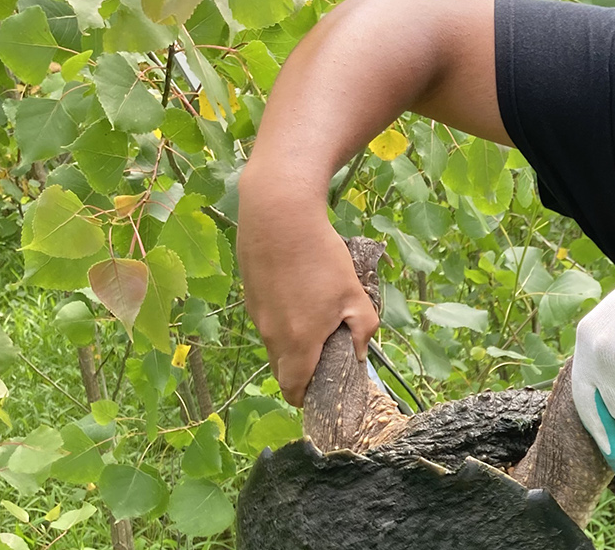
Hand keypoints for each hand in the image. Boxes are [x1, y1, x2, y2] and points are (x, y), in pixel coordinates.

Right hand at [237, 191, 379, 406]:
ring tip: (317, 317)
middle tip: (327, 354)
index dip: (307, 396)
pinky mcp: (251, 296)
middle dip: (303, 372)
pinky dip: (283, 320)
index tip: (323, 389)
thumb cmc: (321, 258)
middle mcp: (271, 335)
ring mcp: (257, 315)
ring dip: (293, 343)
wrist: (279, 217)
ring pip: (275, 344)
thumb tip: (359, 352)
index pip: (293, 389)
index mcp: (298, 343)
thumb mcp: (354, 294)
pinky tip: (300, 293)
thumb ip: (363, 329)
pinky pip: (268, 321)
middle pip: (283, 370)